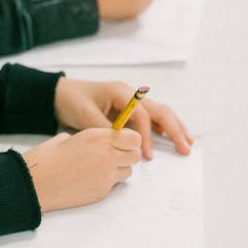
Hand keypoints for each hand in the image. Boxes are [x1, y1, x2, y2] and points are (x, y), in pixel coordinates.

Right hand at [23, 128, 140, 211]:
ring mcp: (105, 175)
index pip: (133, 137)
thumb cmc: (46, 159)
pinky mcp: (102, 192)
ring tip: (99, 169)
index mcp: (97, 137)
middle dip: (127, 155)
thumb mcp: (68, 138)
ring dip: (119, 169)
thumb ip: (90, 139)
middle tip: (113, 156)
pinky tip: (89, 180)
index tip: (122, 141)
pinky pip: (113, 185)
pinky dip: (106, 182)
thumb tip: (99, 143)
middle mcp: (105, 155)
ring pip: (128, 171)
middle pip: (134, 155)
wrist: (35, 183)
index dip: (129, 140)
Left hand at [53, 78, 192, 158]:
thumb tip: (123, 145)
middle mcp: (131, 95)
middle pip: (160, 111)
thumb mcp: (86, 116)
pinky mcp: (129, 111)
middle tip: (186, 147)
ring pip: (160, 113)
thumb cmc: (72, 101)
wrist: (59, 95)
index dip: (146, 135)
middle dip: (175, 129)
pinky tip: (172, 138)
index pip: (142, 115)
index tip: (147, 155)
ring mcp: (132, 102)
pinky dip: (163, 128)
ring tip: (188, 142)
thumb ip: (106, 130)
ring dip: (175, 127)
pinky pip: (151, 119)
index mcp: (121, 92)